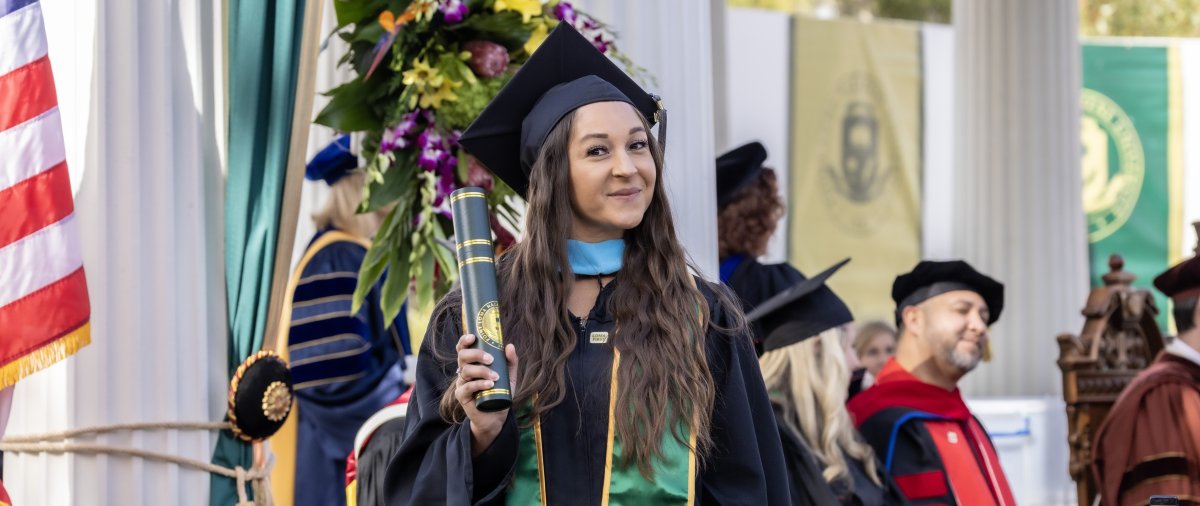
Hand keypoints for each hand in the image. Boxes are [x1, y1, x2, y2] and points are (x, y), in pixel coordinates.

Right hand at [454, 334, 518, 456]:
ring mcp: (462, 383)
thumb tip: (509, 345)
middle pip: (462, 356)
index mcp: (472, 363)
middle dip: (476, 354)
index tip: (473, 337)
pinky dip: (479, 384)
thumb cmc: (500, 392)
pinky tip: (489, 385)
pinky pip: (467, 387)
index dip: (464, 340)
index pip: (463, 348)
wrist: (496, 416)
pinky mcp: (462, 396)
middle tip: (490, 359)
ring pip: (466, 371)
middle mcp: (464, 371)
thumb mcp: (509, 376)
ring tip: (495, 377)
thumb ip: (510, 361)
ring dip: (481, 371)